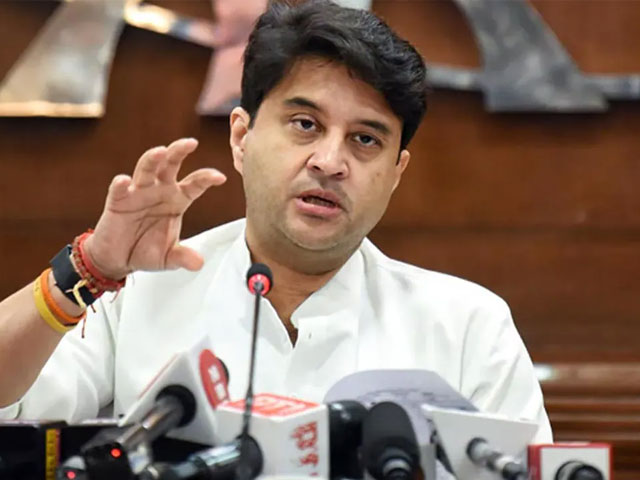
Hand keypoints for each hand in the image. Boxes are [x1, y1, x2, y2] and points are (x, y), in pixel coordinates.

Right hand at [83, 138, 226, 279]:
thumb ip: (183, 257)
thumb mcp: (169, 258)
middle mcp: (159, 191)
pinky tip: (123, 181)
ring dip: (153, 159)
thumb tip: (198, 263)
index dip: (206, 178)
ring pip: (146, 169)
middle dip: (179, 152)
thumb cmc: (147, 251)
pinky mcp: (118, 200)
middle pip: (170, 165)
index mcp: (177, 200)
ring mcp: (138, 192)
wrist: (119, 259)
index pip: (195, 184)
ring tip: (160, 151)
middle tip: (191, 143)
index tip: (220, 177)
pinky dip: (120, 184)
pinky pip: (119, 189)